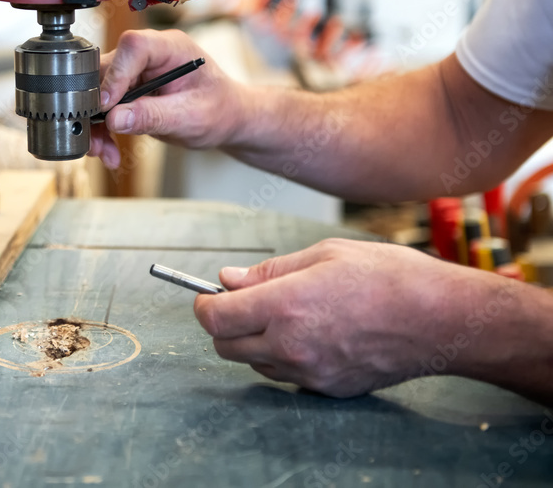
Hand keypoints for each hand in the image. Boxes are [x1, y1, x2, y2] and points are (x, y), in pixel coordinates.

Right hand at [89, 29, 247, 168]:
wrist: (225, 119)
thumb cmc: (219, 110)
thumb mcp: (191, 118)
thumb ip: (153, 116)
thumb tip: (116, 118)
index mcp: (170, 47)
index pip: (133, 47)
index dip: (116, 75)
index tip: (107, 106)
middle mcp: (149, 54)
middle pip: (108, 69)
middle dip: (97, 107)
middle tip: (98, 139)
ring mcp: (136, 71)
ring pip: (98, 90)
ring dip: (96, 124)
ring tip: (104, 151)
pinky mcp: (127, 89)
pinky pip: (104, 106)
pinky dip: (102, 129)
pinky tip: (109, 150)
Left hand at [192, 239, 500, 397]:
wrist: (441, 319)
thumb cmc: (388, 276)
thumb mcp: (324, 254)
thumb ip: (268, 271)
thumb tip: (227, 279)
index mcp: (285, 306)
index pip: (215, 318)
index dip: (203, 304)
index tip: (207, 295)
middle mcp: (291, 346)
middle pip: (226, 346)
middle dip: (224, 324)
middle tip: (244, 302)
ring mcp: (310, 373)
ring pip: (255, 364)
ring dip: (255, 342)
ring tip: (288, 315)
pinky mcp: (328, 389)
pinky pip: (287, 376)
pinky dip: (285, 358)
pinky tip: (312, 334)